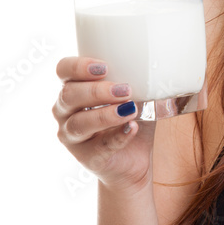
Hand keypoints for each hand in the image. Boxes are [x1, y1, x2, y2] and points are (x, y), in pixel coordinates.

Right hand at [52, 57, 154, 194]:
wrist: (136, 158)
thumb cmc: (132, 118)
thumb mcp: (137, 95)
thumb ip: (139, 80)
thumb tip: (160, 65)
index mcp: (75, 88)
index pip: (63, 71)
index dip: (77, 67)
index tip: (104, 67)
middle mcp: (65, 111)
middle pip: (68, 95)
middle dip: (96, 90)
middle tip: (125, 90)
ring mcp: (72, 136)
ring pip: (78, 123)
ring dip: (105, 115)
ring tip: (130, 109)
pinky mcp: (86, 158)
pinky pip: (98, 147)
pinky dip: (117, 137)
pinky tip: (132, 128)